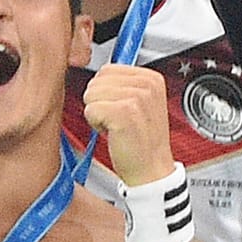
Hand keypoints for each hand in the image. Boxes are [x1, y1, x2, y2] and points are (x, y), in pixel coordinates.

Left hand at [83, 63, 176, 185]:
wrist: (151, 171)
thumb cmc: (141, 141)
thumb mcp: (141, 104)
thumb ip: (123, 85)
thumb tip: (99, 74)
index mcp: (152, 78)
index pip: (107, 70)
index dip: (105, 93)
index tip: (121, 110)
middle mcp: (147, 84)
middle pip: (97, 80)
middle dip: (100, 102)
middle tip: (119, 120)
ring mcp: (138, 97)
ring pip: (91, 94)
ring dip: (98, 113)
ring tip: (117, 126)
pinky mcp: (125, 111)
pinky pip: (90, 109)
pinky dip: (96, 125)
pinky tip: (114, 133)